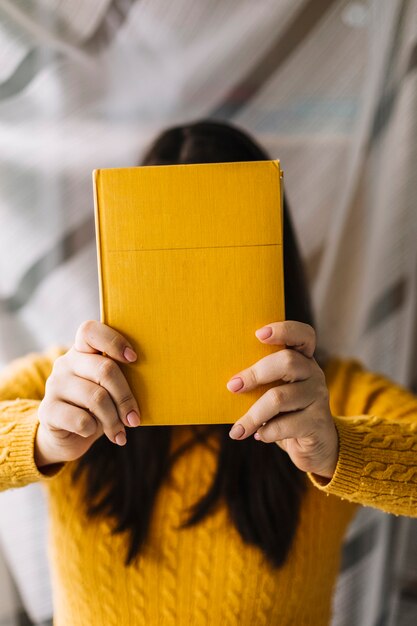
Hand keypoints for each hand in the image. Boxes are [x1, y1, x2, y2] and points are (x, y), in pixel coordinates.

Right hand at [35, 320, 140, 467]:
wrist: (65, 435)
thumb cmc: (97, 407)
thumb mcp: (109, 388)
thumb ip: (121, 377)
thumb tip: (156, 381)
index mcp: (82, 351)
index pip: (90, 331)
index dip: (114, 341)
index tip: (134, 358)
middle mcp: (65, 363)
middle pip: (105, 370)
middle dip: (125, 397)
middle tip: (135, 419)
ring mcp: (54, 385)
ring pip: (96, 397)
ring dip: (114, 420)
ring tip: (120, 432)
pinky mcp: (47, 410)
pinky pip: (81, 420)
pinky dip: (94, 430)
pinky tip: (93, 433)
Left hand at [226, 321, 337, 479]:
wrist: (315, 445)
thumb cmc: (285, 412)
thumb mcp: (275, 390)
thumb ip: (261, 381)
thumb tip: (228, 384)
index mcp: (303, 359)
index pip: (303, 334)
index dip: (283, 330)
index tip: (258, 334)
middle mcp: (314, 373)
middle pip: (287, 362)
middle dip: (255, 374)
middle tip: (232, 386)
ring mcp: (318, 397)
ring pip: (280, 397)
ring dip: (253, 415)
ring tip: (237, 430)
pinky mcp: (317, 422)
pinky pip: (285, 425)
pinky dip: (266, 432)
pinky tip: (259, 435)